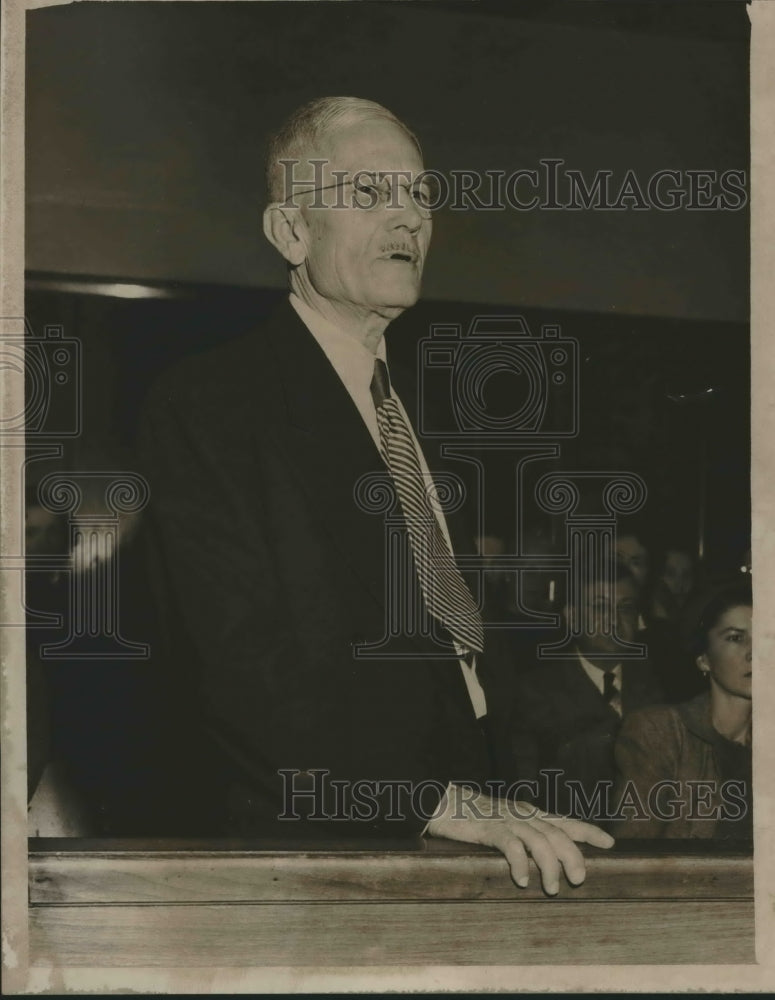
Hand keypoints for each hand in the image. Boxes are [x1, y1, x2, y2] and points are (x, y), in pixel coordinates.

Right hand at [426, 784, 613, 894]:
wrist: (445, 802)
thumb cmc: (476, 817)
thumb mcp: (507, 823)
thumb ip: (525, 835)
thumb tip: (543, 859)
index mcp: (531, 814)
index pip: (566, 821)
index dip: (588, 831)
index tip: (610, 843)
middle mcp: (524, 815)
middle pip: (558, 833)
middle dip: (573, 856)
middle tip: (579, 879)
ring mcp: (508, 820)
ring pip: (539, 840)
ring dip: (549, 866)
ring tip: (551, 888)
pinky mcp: (490, 828)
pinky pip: (511, 845)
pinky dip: (519, 863)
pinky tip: (521, 880)